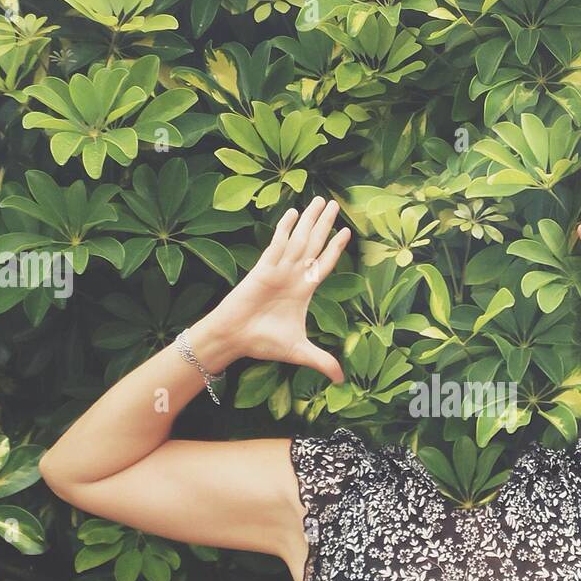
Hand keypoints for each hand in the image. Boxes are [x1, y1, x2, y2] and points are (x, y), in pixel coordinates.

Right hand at [191, 196, 349, 380]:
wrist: (235, 339)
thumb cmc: (263, 342)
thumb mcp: (299, 352)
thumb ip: (322, 361)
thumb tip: (342, 380)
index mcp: (303, 290)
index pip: (324, 264)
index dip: (335, 248)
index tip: (346, 231)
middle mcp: (292, 276)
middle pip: (313, 244)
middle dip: (324, 224)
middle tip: (334, 203)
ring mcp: (278, 270)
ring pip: (299, 240)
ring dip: (309, 221)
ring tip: (319, 200)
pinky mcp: (262, 269)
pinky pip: (276, 245)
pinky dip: (285, 229)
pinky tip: (292, 212)